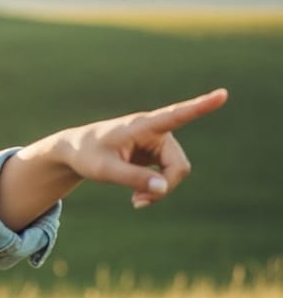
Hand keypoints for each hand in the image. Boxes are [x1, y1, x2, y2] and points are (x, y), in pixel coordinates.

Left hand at [54, 88, 227, 207]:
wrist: (74, 152)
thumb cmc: (86, 155)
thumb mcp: (104, 171)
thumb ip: (133, 179)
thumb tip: (163, 188)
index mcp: (142, 126)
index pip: (176, 116)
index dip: (201, 107)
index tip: (223, 94)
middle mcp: (155, 131)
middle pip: (178, 165)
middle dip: (165, 186)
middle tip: (138, 202)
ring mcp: (157, 142)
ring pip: (175, 172)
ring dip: (160, 189)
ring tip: (136, 200)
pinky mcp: (155, 153)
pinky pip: (167, 175)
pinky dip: (157, 188)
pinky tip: (138, 197)